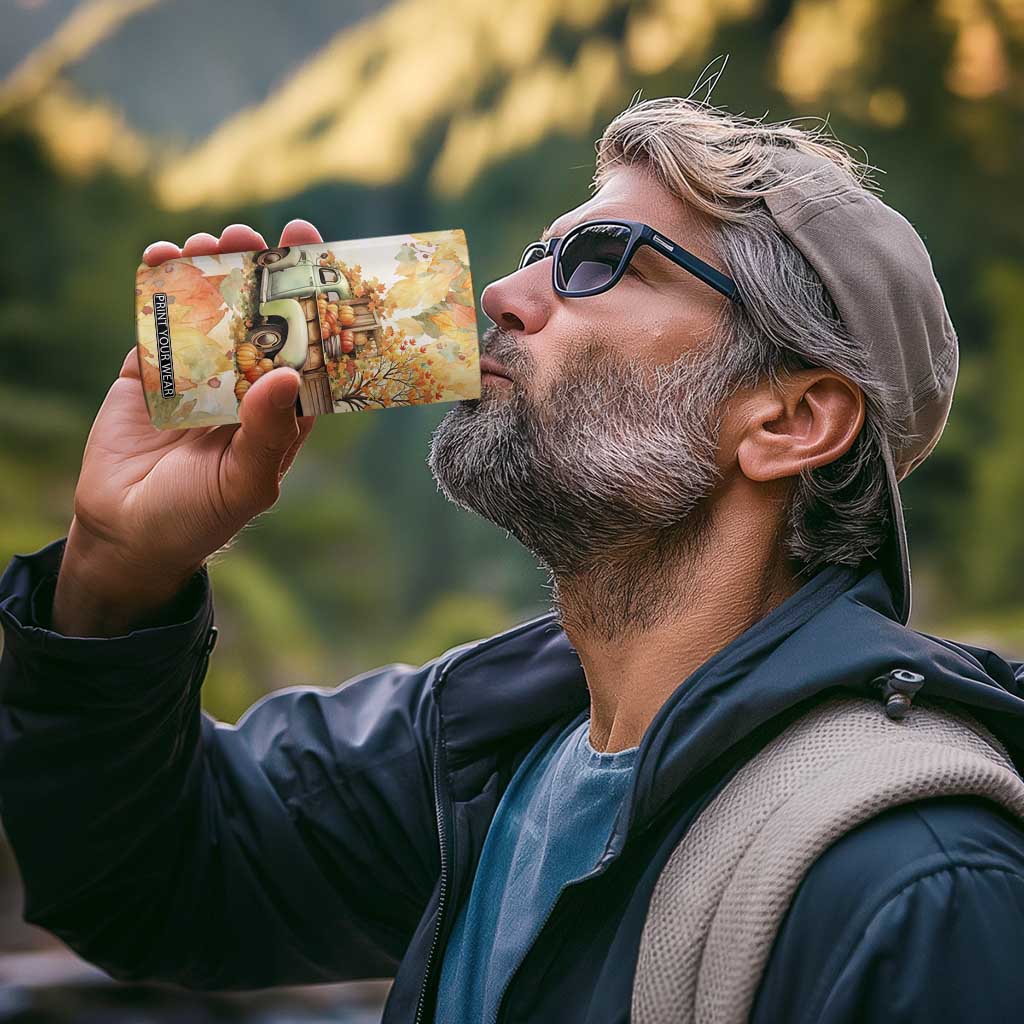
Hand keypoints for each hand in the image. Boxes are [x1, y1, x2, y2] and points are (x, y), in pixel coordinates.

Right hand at [52, 220, 322, 635]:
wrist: (127, 534)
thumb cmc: (199, 517)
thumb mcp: (244, 482)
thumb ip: (267, 432)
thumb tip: (287, 374)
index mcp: (280, 408)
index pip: (305, 347)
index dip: (312, 302)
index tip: (316, 255)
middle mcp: (244, 383)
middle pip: (257, 316)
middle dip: (258, 272)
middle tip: (253, 234)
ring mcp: (197, 372)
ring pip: (209, 309)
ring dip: (210, 270)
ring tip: (209, 241)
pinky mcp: (150, 370)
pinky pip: (157, 321)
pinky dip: (157, 287)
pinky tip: (161, 257)